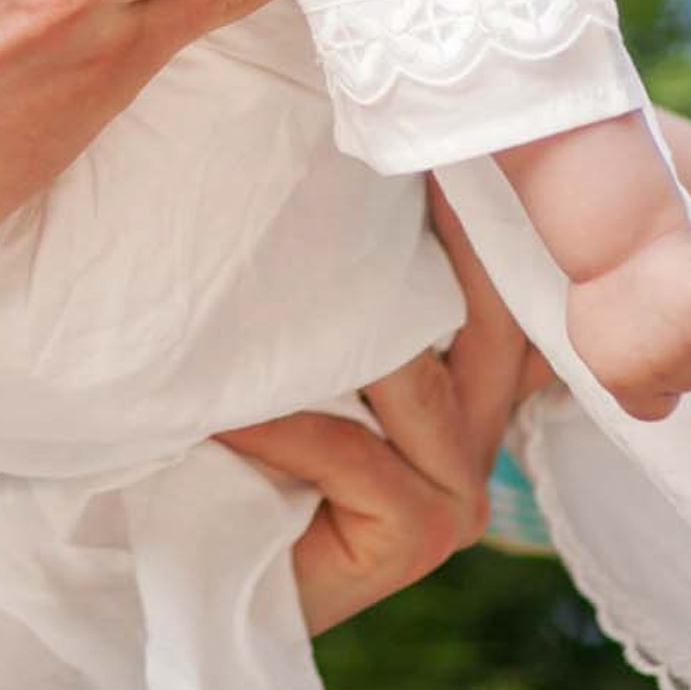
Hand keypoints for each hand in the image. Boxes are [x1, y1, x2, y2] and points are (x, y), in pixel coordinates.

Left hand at [216, 187, 547, 633]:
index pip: (502, 278)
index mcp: (467, 375)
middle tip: (372, 160)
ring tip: (247, 286)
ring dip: (321, 338)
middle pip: (489, 314)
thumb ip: (334, 274)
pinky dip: (282, 423)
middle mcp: (480, 427)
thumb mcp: (290, 338)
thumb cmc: (232, 434)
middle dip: (433, 237)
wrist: (188, 559)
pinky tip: (221, 405)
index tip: (432, 130)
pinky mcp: (416, 536)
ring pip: (416, 379)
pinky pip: (354, 451)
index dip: (477, 205)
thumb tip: (332, 150)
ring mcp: (456, 488)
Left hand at [565, 221, 690, 421]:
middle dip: (685, 340)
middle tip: (660, 298)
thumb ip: (625, 365)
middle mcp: (666, 373)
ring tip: (675, 282)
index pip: (660, 406)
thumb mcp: (594, 331)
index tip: (651, 342)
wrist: (614, 225)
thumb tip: (651, 391)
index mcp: (624, 383)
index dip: (659, 376)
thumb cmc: (602, 270)